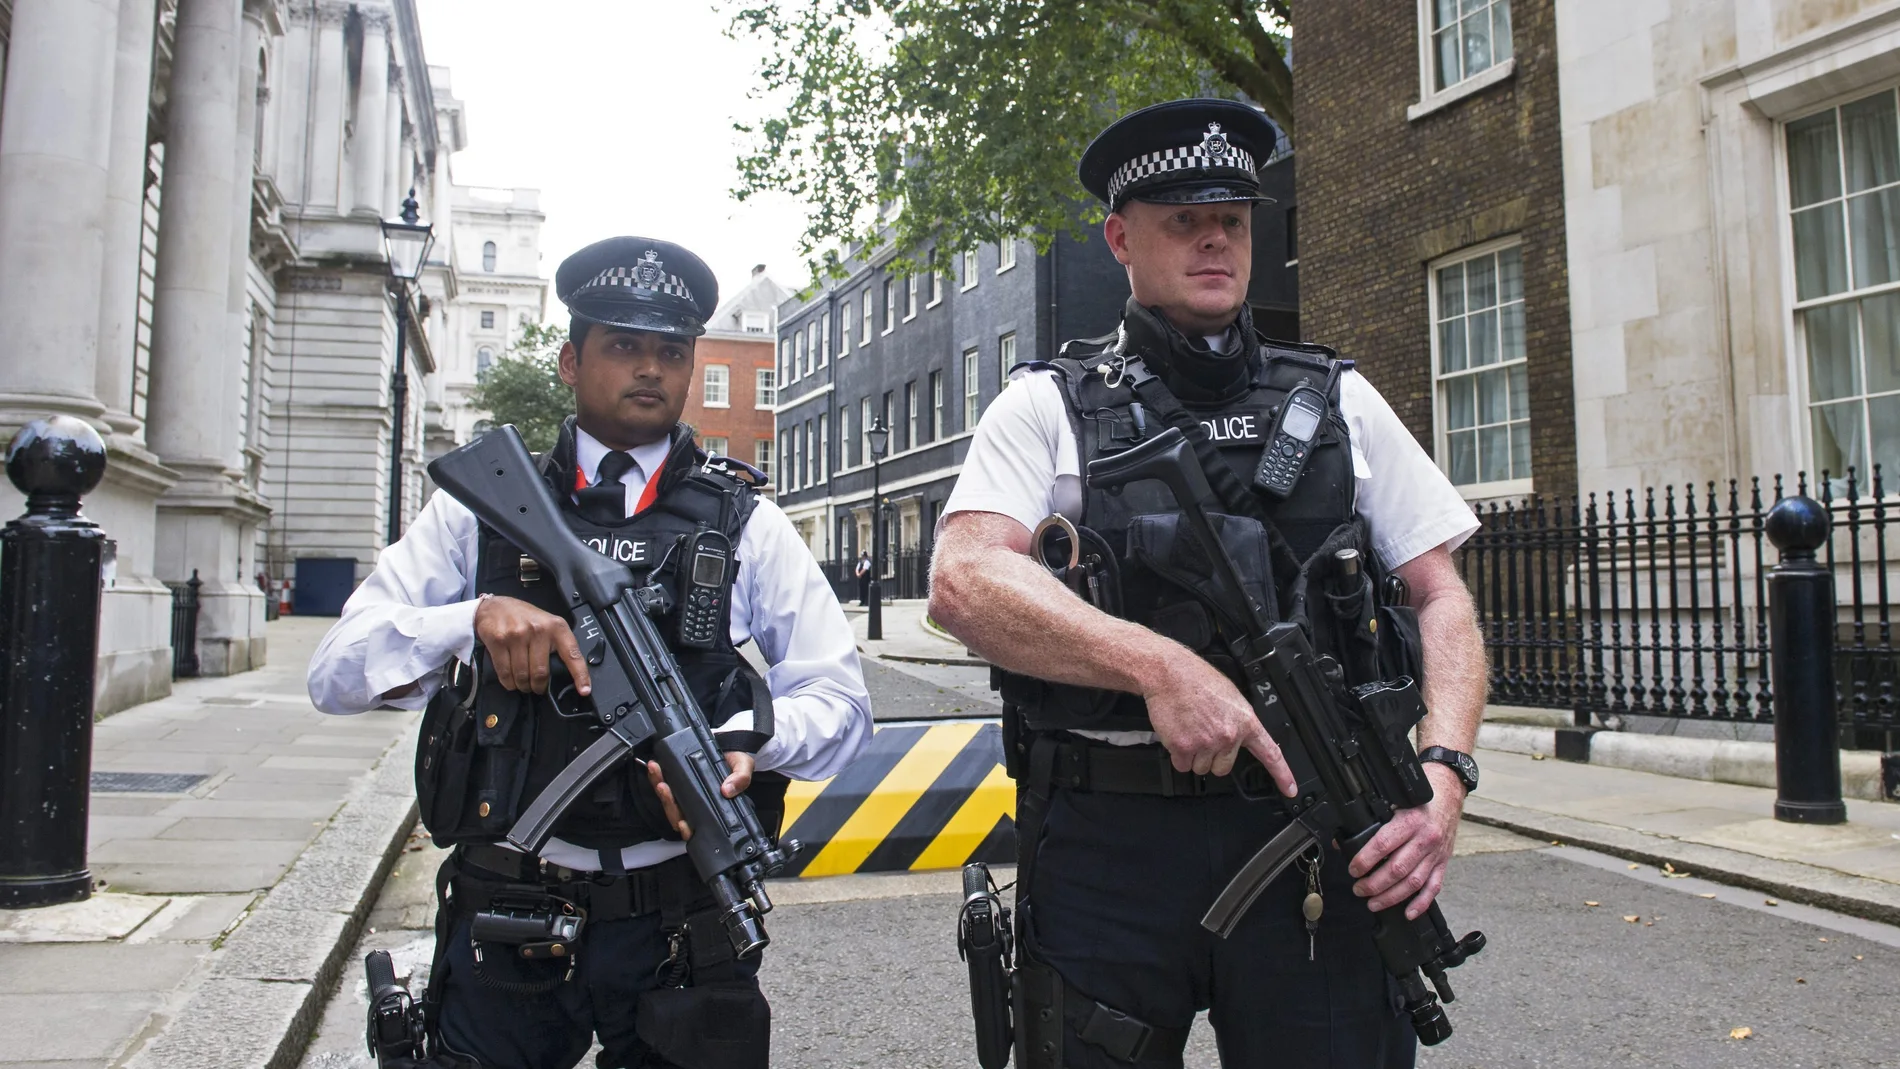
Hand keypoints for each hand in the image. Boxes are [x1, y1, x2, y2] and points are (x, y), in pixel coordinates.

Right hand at [473, 595, 591, 696]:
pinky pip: (505, 672)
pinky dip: (508, 682)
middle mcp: (538, 630)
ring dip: (523, 686)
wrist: (495, 606)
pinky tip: (511, 681)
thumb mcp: (547, 624)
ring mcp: (517, 635)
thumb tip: (565, 672)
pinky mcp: (499, 641)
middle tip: (537, 687)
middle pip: (541, 673)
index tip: (584, 690)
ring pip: (522, 675)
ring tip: (523, 684)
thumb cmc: (524, 618)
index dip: (580, 675)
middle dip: (539, 687)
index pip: (572, 654)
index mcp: (556, 627)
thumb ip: (556, 644)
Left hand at [647, 752, 755, 840]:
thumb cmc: (735, 760)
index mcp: (713, 807)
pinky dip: (656, 778)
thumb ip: (740, 779)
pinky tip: (655, 769)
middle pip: (677, 814)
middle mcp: (696, 804)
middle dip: (668, 803)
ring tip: (657, 773)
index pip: (697, 826)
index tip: (683, 823)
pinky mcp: (677, 780)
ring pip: (667, 801)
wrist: (729, 745)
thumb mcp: (743, 767)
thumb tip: (727, 790)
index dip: (688, 829)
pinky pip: (663, 785)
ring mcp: (685, 794)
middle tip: (665, 788)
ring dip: (659, 789)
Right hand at [1141, 654, 1296, 795]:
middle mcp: (1228, 735)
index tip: (1290, 789)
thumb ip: (1239, 722)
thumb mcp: (1232, 698)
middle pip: (1223, 768)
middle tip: (1203, 735)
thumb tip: (1241, 738)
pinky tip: (1179, 735)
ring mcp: (1206, 743)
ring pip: (1201, 768)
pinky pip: (1182, 765)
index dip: (1282, 775)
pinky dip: (1178, 755)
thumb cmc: (1197, 681)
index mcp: (1245, 722)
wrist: (1170, 674)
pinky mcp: (1184, 747)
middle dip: (1212, 757)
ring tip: (1190, 730)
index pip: (1270, 753)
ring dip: (1193, 756)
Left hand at [1347, 763, 1466, 918]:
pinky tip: (1408, 912)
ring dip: (1391, 897)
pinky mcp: (1443, 862)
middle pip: (1397, 869)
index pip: (1383, 845)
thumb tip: (1343, 840)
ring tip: (1373, 903)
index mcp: (1409, 821)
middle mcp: (1425, 839)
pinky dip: (1421, 903)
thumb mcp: (1393, 801)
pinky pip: (1433, 887)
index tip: (1353, 869)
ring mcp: (1436, 853)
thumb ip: (1371, 821)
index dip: (1365, 861)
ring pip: (1413, 883)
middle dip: (1374, 884)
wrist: (1449, 792)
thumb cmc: (1420, 797)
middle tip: (1359, 889)